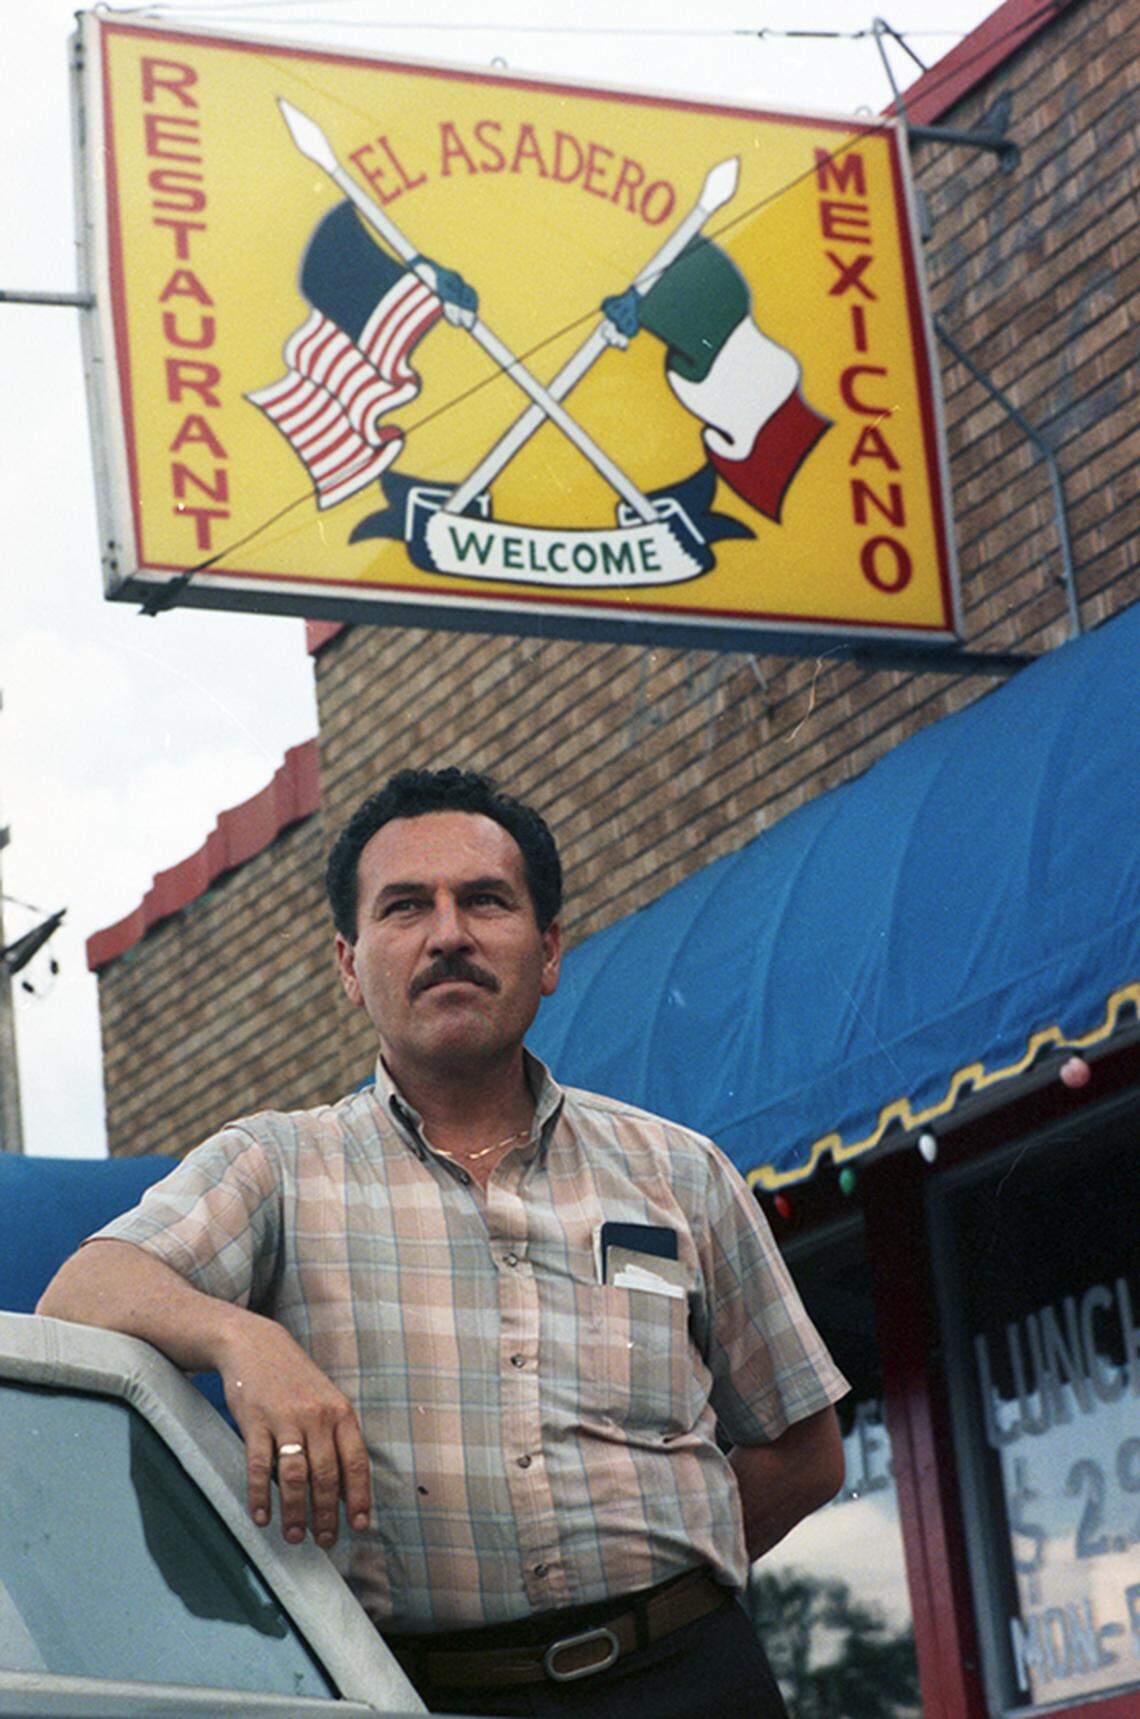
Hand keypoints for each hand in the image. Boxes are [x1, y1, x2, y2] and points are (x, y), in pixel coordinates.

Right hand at [217, 1315, 372, 1548]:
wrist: (254, 1344)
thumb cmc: (294, 1379)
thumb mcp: (325, 1401)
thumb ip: (337, 1440)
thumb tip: (345, 1490)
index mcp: (341, 1412)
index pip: (356, 1462)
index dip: (359, 1498)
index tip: (359, 1526)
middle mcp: (317, 1416)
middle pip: (326, 1476)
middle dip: (326, 1515)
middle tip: (323, 1541)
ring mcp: (286, 1418)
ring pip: (296, 1476)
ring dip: (296, 1512)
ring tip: (294, 1535)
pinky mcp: (255, 1421)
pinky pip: (261, 1466)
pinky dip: (261, 1496)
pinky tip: (262, 1516)